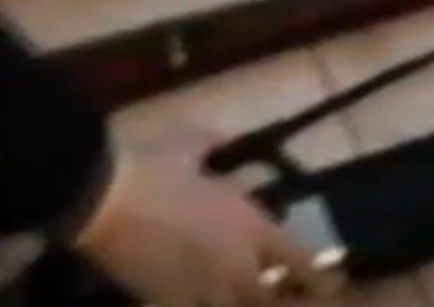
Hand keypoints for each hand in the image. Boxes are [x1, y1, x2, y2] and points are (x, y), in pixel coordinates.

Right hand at [72, 126, 320, 306]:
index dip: (316, 274)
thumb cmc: (152, 166)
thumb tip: (222, 144)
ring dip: (237, 300)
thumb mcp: (190, 145)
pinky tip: (192, 298)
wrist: (105, 199)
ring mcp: (203, 290)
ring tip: (231, 292)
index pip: (297, 258)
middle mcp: (236, 265)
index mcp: (249, 224)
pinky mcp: (169, 302)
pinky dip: (196, 303)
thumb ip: (214, 147)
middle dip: (276, 298)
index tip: (328, 282)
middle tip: (276, 293)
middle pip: (270, 297)